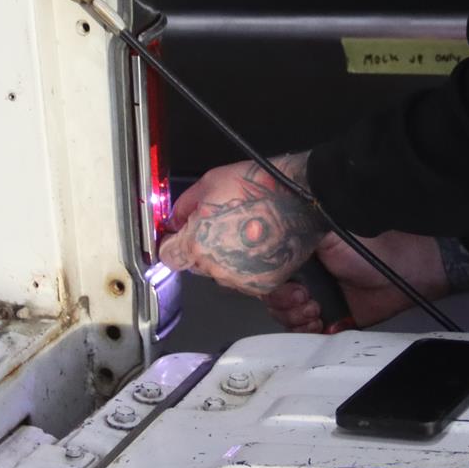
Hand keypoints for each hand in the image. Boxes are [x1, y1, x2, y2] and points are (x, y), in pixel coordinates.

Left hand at [158, 154, 324, 295]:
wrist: (300, 195)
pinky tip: (257, 241)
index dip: (173, 243)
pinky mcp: (264, 284)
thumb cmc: (258, 186)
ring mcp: (242, 279)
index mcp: (197, 244)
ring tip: (244, 230)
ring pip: (222, 272)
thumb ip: (184, 207)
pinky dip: (248, 264)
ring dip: (227, 257)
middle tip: (222, 224)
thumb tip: (175, 220)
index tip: (177, 237)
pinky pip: (245, 278)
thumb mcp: (209, 183)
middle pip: (196, 264)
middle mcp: (218, 269)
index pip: (168, 257)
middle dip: (203, 246)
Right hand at [265, 233, 468, 332]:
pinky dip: (307, 333)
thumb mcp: (328, 238)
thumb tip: (268, 237)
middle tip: (307, 299)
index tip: (290, 288)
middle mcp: (300, 280)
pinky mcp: (326, 322)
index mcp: (296, 258)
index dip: (270, 285)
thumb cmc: (367, 253)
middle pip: (272, 300)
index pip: (267, 275)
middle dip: (284, 305)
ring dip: (296, 319)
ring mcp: (312, 302)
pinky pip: (303, 335)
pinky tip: (320, 324)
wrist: (399, 278)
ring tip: (317, 311)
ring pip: (285, 318)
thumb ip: (297, 236)